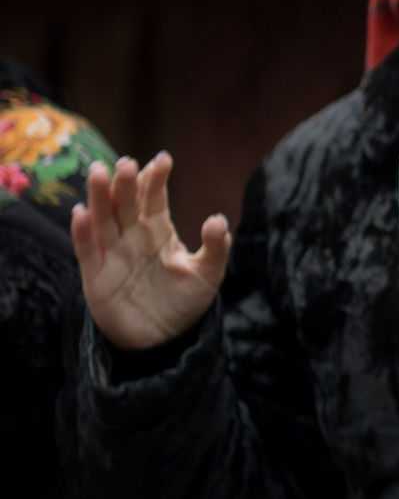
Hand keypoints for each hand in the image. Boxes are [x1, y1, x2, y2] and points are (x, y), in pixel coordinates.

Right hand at [72, 154, 230, 351]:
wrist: (163, 338)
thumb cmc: (185, 300)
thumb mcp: (208, 273)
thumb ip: (215, 247)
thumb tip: (218, 219)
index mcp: (158, 230)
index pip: (153, 198)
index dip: (155, 179)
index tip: (163, 160)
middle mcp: (132, 236)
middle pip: (124, 204)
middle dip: (125, 183)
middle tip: (126, 163)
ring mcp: (113, 254)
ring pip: (102, 220)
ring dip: (99, 197)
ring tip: (99, 173)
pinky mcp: (96, 276)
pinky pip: (87, 251)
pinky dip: (82, 232)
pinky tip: (81, 212)